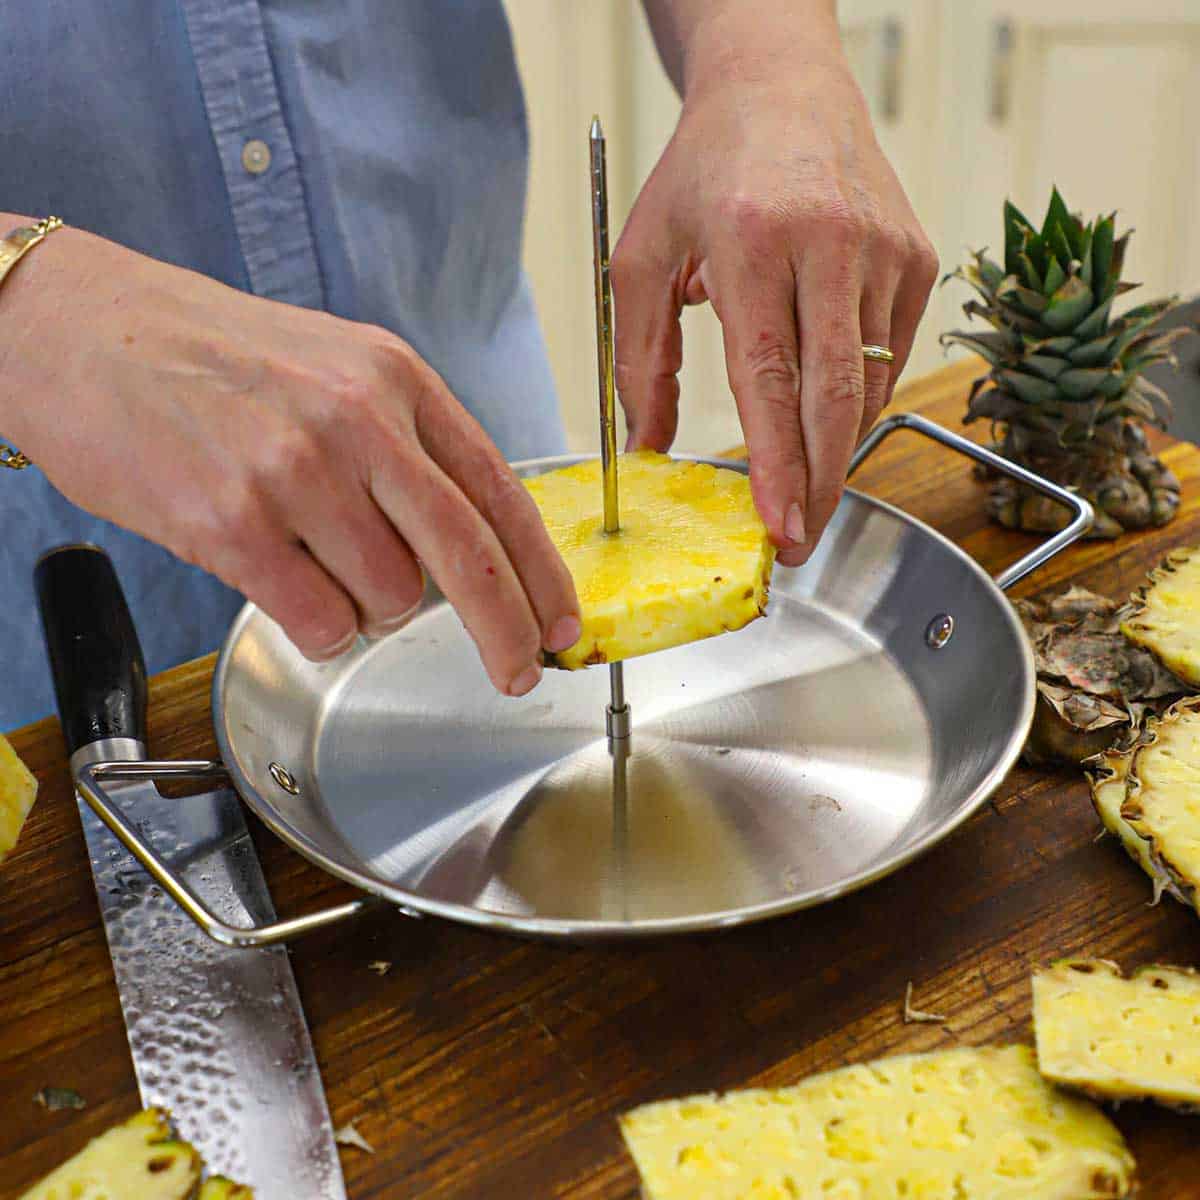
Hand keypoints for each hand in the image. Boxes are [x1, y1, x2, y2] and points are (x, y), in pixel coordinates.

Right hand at [0, 226, 579, 693]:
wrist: (79, 328)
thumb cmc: (208, 354)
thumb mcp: (334, 366)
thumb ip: (403, 445)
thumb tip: (460, 544)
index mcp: (393, 380)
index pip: (499, 490)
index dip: (541, 569)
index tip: (561, 620)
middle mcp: (356, 421)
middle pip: (468, 556)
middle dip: (507, 631)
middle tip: (519, 672)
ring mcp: (295, 472)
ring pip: (390, 599)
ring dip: (370, 609)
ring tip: (316, 564)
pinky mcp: (232, 524)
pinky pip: (321, 621)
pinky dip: (318, 625)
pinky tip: (284, 583)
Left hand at [612, 32, 937, 566]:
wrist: (781, 88)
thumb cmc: (706, 171)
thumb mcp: (642, 254)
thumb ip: (640, 358)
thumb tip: (648, 447)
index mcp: (753, 241)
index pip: (771, 379)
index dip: (778, 465)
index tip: (780, 526)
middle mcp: (830, 243)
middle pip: (835, 397)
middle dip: (819, 485)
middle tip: (797, 541)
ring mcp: (885, 250)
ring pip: (867, 386)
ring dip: (834, 449)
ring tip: (802, 485)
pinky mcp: (917, 257)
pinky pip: (889, 357)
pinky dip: (854, 398)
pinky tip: (823, 409)